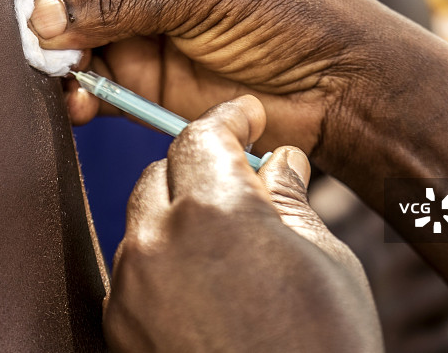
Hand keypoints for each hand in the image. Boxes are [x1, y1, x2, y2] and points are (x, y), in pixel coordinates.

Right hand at [14, 0, 423, 156]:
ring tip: (63, 67)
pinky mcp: (142, 85)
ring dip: (51, 50)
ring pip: (64, 32)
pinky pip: (88, 85)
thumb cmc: (289, 11)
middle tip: (42, 25)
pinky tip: (80, 101)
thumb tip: (41, 12)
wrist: (335, 85)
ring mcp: (138, 32)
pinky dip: (74, 94)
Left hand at [103, 95, 382, 351]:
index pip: (202, 135)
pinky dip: (162, 257)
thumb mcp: (326, 262)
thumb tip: (281, 162)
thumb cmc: (324, 347)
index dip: (227, 119)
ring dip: (179, 212)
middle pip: (166, 169)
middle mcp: (160, 241)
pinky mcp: (122, 325)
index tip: (244, 117)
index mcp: (217, 212)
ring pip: (144, 217)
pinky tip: (201, 281)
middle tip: (242, 180)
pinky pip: (135, 265)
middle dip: (201, 165)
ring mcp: (133, 286)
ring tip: (226, 240)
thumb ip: (290, 200)